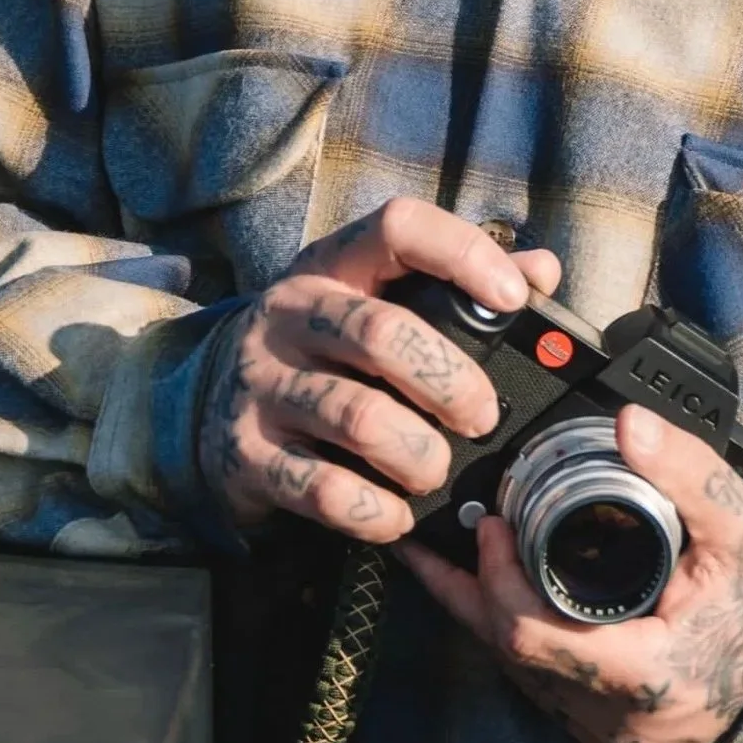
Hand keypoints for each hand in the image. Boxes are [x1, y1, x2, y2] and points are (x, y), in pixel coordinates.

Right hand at [197, 198, 558, 539]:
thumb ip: (459, 286)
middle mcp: (290, 315)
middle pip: (382, 333)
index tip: (515, 299)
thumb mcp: (374, 300)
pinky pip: (321, 489)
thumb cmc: (321, 349)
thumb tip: (541, 272)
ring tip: (437, 468)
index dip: (463, 254)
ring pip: (358, 416)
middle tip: (483, 416)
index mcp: (333, 266)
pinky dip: (375, 510)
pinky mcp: (245, 454)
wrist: (201, 402)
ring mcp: (262, 385)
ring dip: (418, 453)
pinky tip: (397, 514)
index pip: (397, 228)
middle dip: (450, 381)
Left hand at [400, 403, 742, 742]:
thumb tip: (629, 423)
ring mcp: (620, 740)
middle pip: (512, 662)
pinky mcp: (622, 737)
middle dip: (473, 596)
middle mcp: (623, 725)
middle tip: (445, 540)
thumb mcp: (741, 523)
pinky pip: (553, 694)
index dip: (494, 577)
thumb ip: (685, 471)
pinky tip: (510, 601)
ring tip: (459, 562)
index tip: (492, 523)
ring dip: (493, 620)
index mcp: (644, 679)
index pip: (528, 637)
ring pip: (527, 682)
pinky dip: (527, 644)